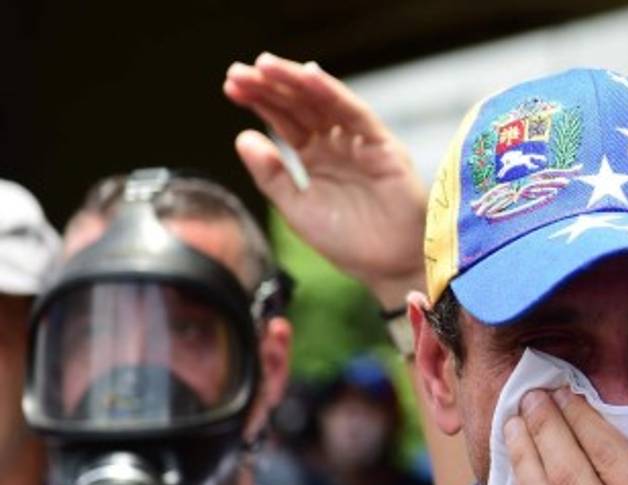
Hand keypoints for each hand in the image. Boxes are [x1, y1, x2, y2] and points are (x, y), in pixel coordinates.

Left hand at [223, 52, 427, 307]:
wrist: (388, 267)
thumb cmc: (348, 243)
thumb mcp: (297, 209)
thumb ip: (271, 175)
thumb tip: (242, 136)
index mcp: (316, 157)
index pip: (284, 120)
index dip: (259, 101)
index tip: (230, 86)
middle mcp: (336, 143)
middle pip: (300, 105)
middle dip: (270, 86)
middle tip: (238, 72)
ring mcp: (359, 142)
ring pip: (324, 102)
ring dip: (295, 81)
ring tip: (264, 67)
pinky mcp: (383, 146)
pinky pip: (355, 113)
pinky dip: (332, 93)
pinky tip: (307, 76)